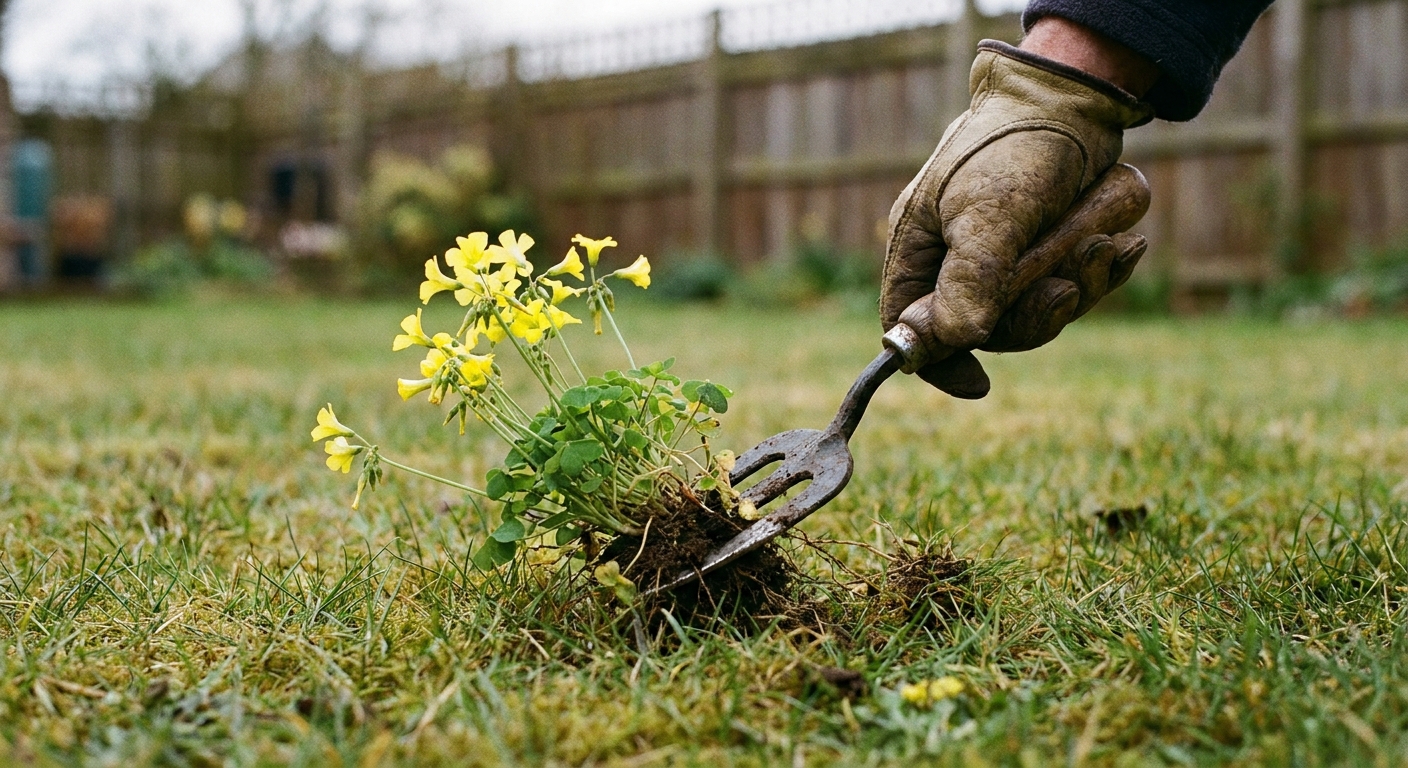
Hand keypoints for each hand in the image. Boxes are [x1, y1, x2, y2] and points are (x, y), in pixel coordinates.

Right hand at [881, 39, 1153, 397]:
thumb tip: (958, 342)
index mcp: (921, 248)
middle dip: (1035, 311)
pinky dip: (1104, 269)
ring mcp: (1009, 257)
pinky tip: (1124, 243)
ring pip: (1041, 311)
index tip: (979, 385)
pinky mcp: (1054, 247)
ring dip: (1079, 283)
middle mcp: (959, 259)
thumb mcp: (989, 211)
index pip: (910, 325)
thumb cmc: (1015, 143)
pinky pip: (1078, 287)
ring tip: (1104, 241)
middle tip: (1067, 285)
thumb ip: (971, 278)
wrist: (1078, 95)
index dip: (938, 361)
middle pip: (987, 330)